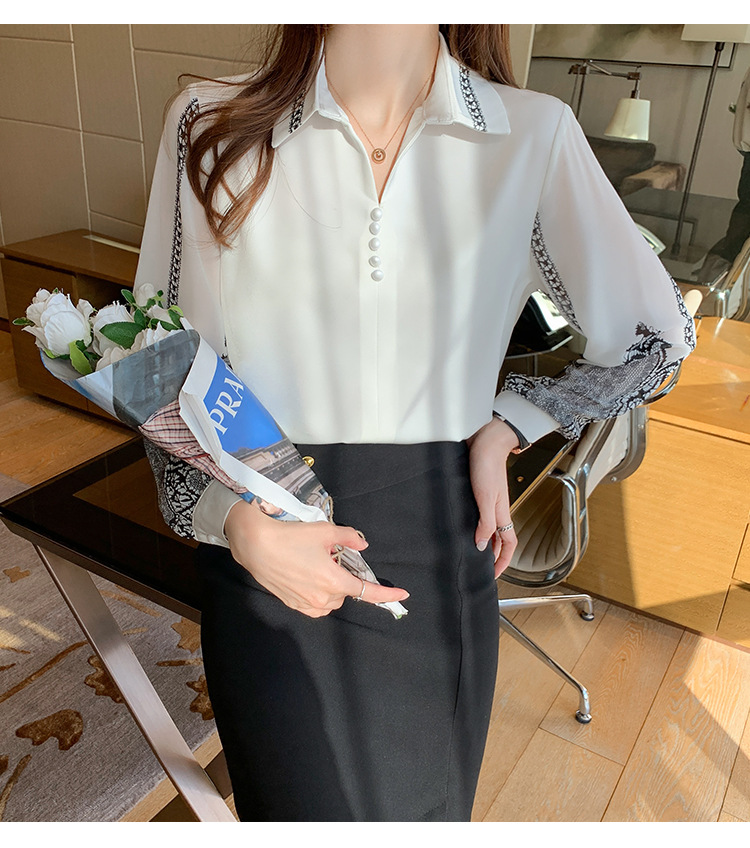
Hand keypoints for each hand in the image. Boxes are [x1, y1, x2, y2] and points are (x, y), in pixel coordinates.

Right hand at [224, 500, 409, 617]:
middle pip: (346, 594)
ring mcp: (306, 604)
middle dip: (345, 580)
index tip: (403, 596)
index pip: (367, 592)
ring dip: (332, 589)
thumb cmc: (291, 537)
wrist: (256, 546)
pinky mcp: (292, 604)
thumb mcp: (325, 531)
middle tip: (333, 559)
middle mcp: (322, 598)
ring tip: (318, 567)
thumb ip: (349, 538)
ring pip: (330, 601)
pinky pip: (315, 606)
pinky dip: (319, 596)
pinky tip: (308, 579)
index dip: (387, 595)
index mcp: (334, 581)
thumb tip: (363, 545)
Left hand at [466, 417, 518, 576]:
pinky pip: (480, 516)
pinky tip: (465, 526)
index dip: (503, 561)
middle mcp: (497, 510)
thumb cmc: (486, 466)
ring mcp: (488, 501)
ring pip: (490, 528)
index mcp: (502, 513)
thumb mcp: (485, 499)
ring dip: (484, 542)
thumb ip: (486, 523)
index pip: (509, 544)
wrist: (485, 441)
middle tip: (481, 569)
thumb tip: (482, 546)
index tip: (493, 575)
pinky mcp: (479, 492)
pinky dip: (475, 526)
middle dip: (493, 556)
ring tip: (472, 553)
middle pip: (500, 539)